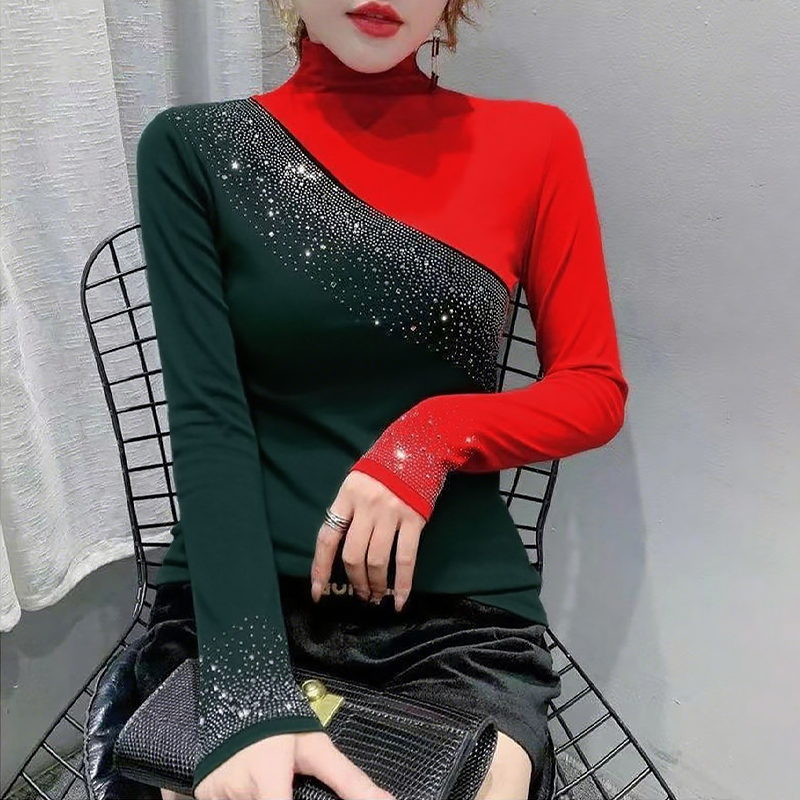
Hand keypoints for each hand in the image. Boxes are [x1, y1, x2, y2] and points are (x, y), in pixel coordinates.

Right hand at [193, 730, 395, 799]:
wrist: (236, 693)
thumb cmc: (281, 722)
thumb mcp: (317, 748)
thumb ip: (349, 781)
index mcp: (267, 779)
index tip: (295, 799)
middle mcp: (236, 791)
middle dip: (279, 799)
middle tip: (284, 786)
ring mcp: (213, 794)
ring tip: (270, 784)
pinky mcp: (200, 795)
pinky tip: (251, 789)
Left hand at [310, 471, 425, 611]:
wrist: (418, 447)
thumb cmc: (383, 468)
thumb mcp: (356, 483)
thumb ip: (348, 510)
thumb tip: (340, 548)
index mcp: (346, 496)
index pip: (327, 538)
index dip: (320, 568)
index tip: (318, 592)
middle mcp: (366, 506)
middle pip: (353, 554)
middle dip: (355, 580)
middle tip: (360, 594)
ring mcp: (391, 513)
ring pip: (377, 560)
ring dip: (375, 584)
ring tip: (376, 596)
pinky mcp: (414, 519)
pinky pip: (406, 558)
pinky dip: (402, 584)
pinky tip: (399, 600)